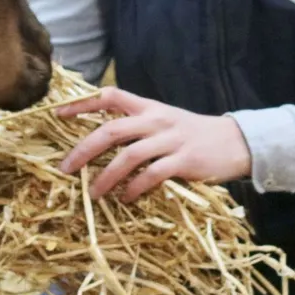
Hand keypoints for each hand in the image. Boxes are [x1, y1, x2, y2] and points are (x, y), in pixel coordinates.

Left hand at [56, 87, 251, 202]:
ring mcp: (171, 139)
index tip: (57, 113)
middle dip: (84, 149)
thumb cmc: (194, 135)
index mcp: (149, 107)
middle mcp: (156, 119)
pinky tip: (126, 198)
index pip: (110, 96)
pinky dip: (135, 188)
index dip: (82, 103)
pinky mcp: (185, 160)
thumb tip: (101, 138)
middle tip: (65, 168)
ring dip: (106, 176)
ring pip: (129, 155)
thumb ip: (138, 125)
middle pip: (112, 129)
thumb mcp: (165, 120)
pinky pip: (153, 174)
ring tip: (93, 193)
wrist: (236, 142)